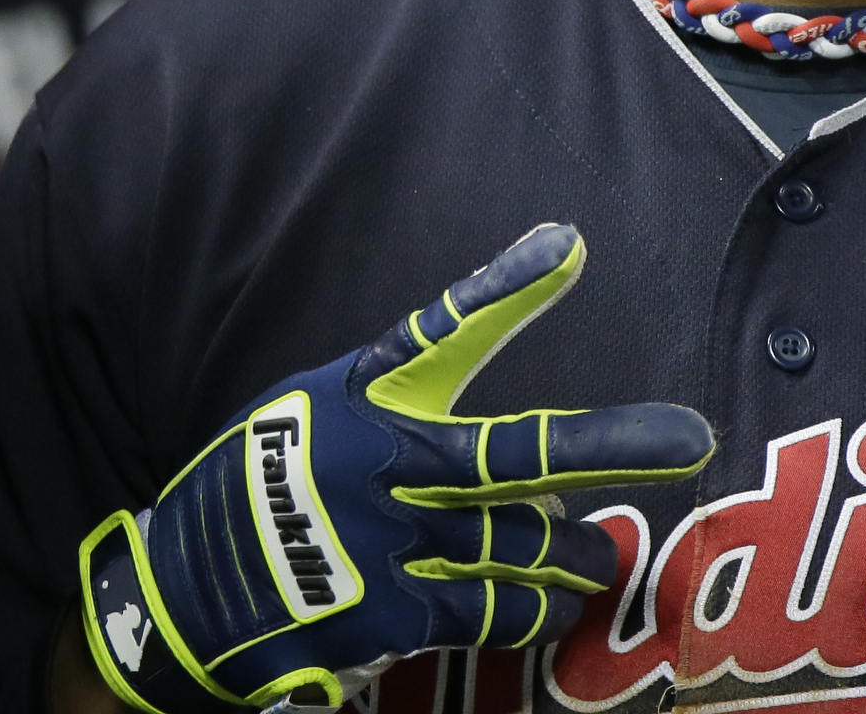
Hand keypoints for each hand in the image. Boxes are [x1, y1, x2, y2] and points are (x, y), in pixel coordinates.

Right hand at [77, 225, 714, 713]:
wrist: (175, 600)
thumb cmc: (265, 493)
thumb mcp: (319, 413)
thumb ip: (416, 412)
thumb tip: (535, 465)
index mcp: (361, 399)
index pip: (443, 331)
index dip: (507, 287)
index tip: (567, 245)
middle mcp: (379, 466)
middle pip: (518, 456)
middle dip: (612, 446)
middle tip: (690, 436)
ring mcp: (382, 546)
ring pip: (521, 549)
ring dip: (572, 554)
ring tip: (597, 554)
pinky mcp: (381, 620)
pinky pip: (488, 613)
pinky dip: (526, 611)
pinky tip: (549, 606)